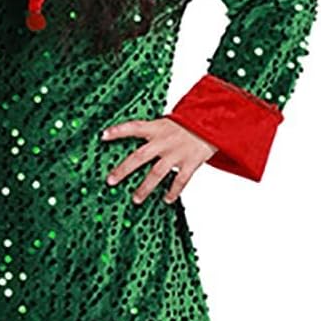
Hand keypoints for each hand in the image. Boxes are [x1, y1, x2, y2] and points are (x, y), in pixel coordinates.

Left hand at [101, 116, 218, 204]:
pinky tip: (166, 200)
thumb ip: (156, 132)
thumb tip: (141, 144)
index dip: (118, 131)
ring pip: (156, 173)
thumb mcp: (171, 121)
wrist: (217, 122)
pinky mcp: (190, 163)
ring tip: (136, 199)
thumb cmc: (192, 122)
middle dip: (123, 170)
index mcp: (158, 128)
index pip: (134, 127)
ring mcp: (177, 153)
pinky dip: (173, 192)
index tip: (103, 136)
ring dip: (144, 188)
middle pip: (139, 157)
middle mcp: (164, 141)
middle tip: (110, 181)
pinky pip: (179, 181)